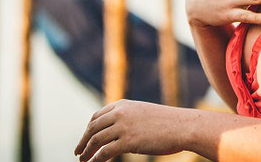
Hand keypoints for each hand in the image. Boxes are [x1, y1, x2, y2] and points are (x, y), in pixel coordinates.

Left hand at [74, 99, 189, 161]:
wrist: (182, 126)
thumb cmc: (167, 123)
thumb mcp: (143, 114)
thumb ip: (129, 118)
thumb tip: (118, 131)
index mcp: (122, 104)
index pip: (97, 116)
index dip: (89, 129)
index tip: (85, 139)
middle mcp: (120, 113)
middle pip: (93, 128)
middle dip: (83, 141)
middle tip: (78, 152)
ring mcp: (123, 126)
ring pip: (96, 140)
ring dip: (87, 152)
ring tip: (83, 160)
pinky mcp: (128, 141)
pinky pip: (105, 152)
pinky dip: (96, 159)